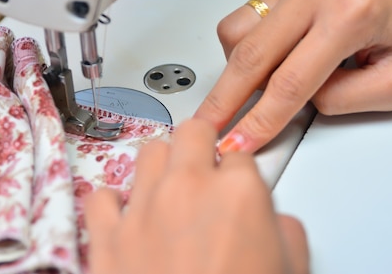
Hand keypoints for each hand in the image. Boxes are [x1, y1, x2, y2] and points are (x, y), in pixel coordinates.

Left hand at [84, 118, 308, 273]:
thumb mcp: (290, 271)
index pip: (242, 155)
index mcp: (239, 193)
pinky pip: (101, 197)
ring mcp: (143, 209)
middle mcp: (188, 189)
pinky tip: (127, 219)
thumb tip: (273, 222)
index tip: (239, 188)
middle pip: (194, 132)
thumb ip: (285, 233)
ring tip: (169, 190)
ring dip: (162, 165)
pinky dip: (113, 203)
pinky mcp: (107, 237)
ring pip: (149, 151)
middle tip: (205, 170)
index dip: (241, 173)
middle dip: (202, 146)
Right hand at [194, 0, 391, 153]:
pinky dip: (242, 47)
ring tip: (248, 91)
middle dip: (224, 99)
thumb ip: (344, 99)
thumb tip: (296, 101)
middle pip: (250, 55)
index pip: (290, 81)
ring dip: (234, 71)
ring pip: (238, 33)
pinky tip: (260, 62)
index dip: (260, 120)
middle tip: (208, 126)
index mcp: (350, 14)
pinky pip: (244, 18)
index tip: (239, 142)